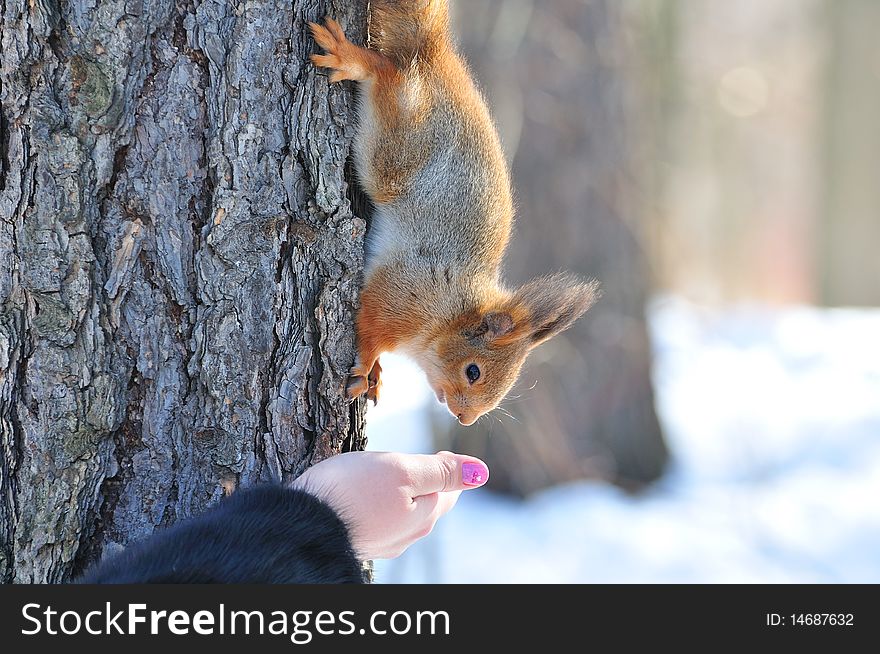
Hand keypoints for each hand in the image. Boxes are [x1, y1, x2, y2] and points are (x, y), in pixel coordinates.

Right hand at [291, 451, 488, 559]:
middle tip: (427, 460)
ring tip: (400, 476)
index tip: (442, 451)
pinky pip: (382, 519)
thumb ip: (442, 471)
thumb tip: (481, 472)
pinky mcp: (359, 539)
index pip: (450, 490)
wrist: (302, 523)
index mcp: (425, 515)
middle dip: (430, 482)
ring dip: (406, 493)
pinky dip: (383, 503)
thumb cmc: (353, 491)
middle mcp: (407, 534)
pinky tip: (372, 497)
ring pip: (405, 512)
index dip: (448, 466)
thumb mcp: (403, 470)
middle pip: (429, 503)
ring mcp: (383, 541)